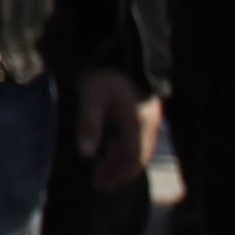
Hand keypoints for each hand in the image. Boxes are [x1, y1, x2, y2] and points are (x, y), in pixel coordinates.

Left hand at [73, 68, 158, 192]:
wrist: (120, 49)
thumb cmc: (103, 73)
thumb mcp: (91, 96)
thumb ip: (89, 124)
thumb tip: (85, 154)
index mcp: (138, 124)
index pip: (132, 160)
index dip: (117, 176)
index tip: (99, 185)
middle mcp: (149, 124)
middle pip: (137, 158)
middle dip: (118, 173)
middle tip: (97, 183)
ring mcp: (150, 118)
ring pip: (138, 149)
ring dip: (120, 162)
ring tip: (100, 169)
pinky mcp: (145, 112)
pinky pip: (138, 139)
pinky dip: (124, 150)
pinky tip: (108, 149)